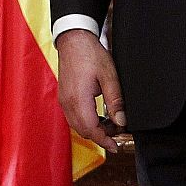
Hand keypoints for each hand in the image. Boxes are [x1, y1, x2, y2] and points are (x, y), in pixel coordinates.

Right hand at [56, 29, 126, 152]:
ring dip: (93, 129)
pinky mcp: (63, 97)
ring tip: (111, 124)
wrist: (74, 39)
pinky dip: (86, 121)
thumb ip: (115, 101)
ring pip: (77, 125)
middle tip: (117, 133)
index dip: (105, 141)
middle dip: (101, 136)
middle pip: (83, 131)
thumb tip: (121, 121)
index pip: (91, 130)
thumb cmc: (90, 54)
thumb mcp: (109, 76)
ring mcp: (63, 100)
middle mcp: (67, 103)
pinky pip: (74, 117)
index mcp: (78, 100)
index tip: (116, 146)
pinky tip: (98, 116)